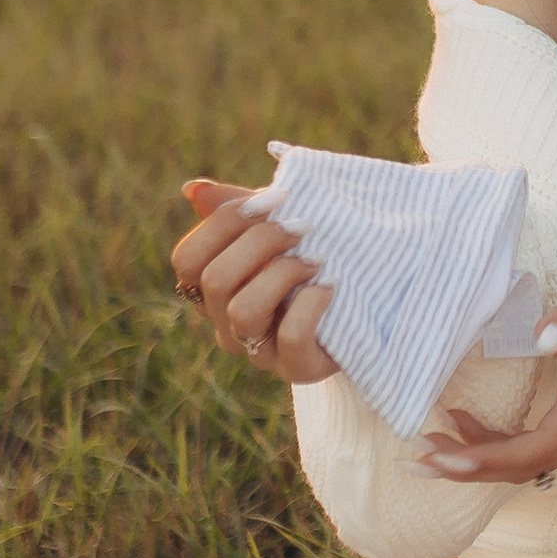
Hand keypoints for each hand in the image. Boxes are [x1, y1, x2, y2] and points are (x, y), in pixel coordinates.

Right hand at [171, 175, 340, 384]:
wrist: (369, 303)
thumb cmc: (311, 257)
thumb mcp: (278, 226)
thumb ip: (239, 208)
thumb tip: (192, 188)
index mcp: (214, 289)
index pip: (187, 259)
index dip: (223, 223)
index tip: (274, 199)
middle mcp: (227, 324)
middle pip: (214, 280)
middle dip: (261, 241)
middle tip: (303, 225)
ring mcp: (259, 351)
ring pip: (243, 311)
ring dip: (284, 273)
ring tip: (318, 258)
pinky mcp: (297, 368)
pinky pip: (290, 337)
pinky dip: (312, 304)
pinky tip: (331, 285)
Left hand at [416, 264, 556, 486]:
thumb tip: (543, 339)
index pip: (542, 445)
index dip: (495, 456)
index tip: (454, 456)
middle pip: (527, 465)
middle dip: (473, 467)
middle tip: (422, 457)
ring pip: (527, 463)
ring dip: (478, 461)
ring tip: (431, 448)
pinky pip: (533, 448)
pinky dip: (495, 448)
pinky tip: (464, 429)